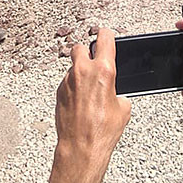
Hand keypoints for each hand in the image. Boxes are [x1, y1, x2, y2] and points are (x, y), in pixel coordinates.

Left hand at [53, 29, 131, 163]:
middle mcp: (83, 71)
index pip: (104, 38)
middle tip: (96, 63)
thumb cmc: (102, 130)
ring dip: (80, 72)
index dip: (107, 35)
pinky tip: (81, 101)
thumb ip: (117, 91)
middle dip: (88, 52)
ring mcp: (68, 80)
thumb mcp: (123, 108)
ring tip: (89, 90)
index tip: (107, 36)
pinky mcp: (59, 91)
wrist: (81, 146)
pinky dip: (74, 87)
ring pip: (73, 66)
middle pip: (81, 47)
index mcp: (104, 70)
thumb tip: (113, 92)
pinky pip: (67, 81)